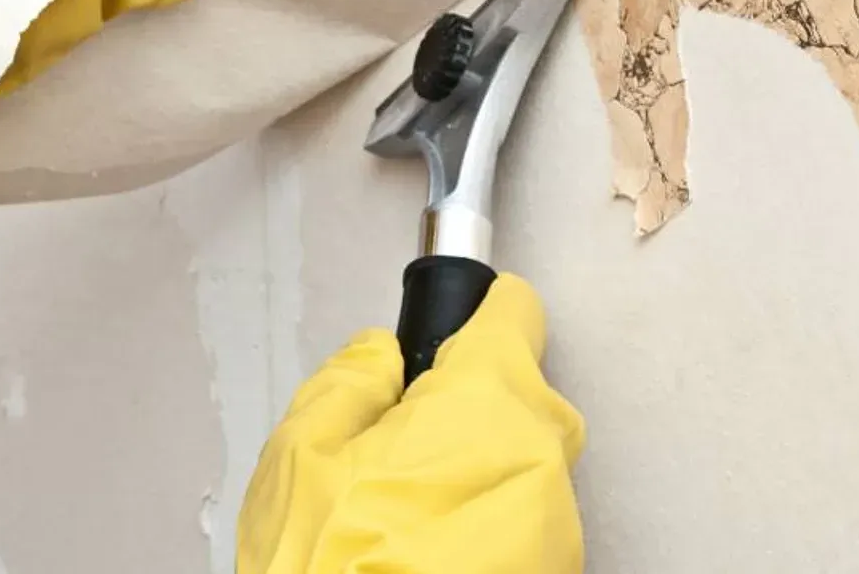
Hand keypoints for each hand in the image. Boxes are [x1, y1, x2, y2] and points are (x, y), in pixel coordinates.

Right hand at [239, 273, 584, 573]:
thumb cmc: (329, 571)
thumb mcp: (301, 453)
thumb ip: (351, 380)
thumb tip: (381, 361)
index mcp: (485, 405)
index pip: (514, 316)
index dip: (480, 311)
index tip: (459, 320)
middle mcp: (539, 458)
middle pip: (523, 394)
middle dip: (474, 400)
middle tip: (404, 436)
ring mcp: (557, 526)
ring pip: (529, 463)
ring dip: (482, 467)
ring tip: (407, 510)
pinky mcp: (555, 572)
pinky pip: (531, 520)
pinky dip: (491, 520)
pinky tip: (432, 548)